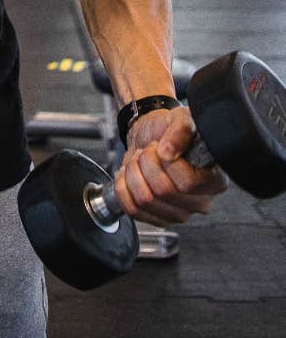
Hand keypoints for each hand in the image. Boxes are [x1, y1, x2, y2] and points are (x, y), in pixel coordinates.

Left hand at [112, 105, 228, 227]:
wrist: (151, 139)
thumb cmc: (170, 130)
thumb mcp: (180, 118)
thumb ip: (180, 130)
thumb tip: (168, 151)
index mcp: (214, 180)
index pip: (188, 182)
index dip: (167, 162)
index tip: (161, 146)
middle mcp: (200, 201)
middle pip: (163, 191)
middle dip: (146, 163)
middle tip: (147, 151)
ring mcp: (179, 214)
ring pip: (145, 200)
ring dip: (133, 173)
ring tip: (138, 161)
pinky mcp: (157, 219)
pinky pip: (132, 210)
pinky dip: (122, 187)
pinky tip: (129, 174)